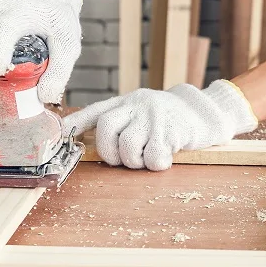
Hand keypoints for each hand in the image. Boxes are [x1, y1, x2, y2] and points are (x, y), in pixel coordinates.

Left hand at [63, 80, 258, 170]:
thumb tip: (77, 132)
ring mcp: (154, 116)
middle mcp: (137, 105)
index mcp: (127, 102)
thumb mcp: (140, 112)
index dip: (76, 123)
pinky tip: (165, 156)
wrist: (204, 113)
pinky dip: (157, 164)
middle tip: (125, 160)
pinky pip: (153, 157)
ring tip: (147, 158)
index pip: (96, 111)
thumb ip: (117, 121)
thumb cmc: (168, 119)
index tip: (61, 134)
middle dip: (112, 153)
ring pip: (129, 147)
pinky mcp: (171, 130)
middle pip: (107, 130)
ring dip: (136, 161)